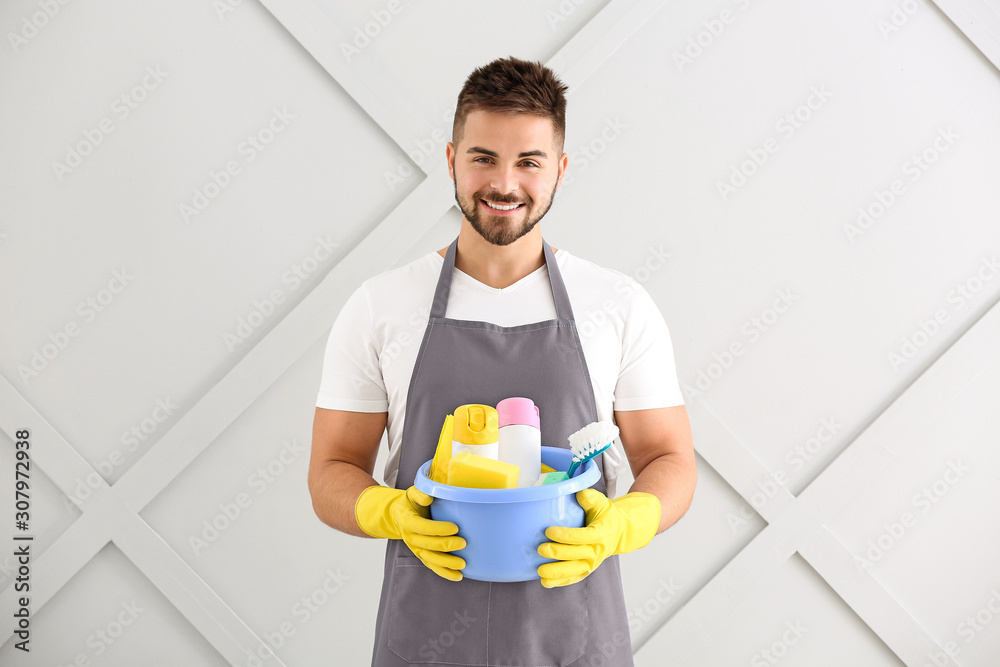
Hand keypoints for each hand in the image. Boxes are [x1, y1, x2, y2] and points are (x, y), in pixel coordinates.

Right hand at [355, 485, 466, 580]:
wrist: (400, 516)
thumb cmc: (411, 502)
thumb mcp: (412, 493)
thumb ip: (420, 493)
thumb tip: (430, 496)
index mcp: (408, 521)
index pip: (423, 527)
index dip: (438, 529)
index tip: (455, 527)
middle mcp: (410, 537)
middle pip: (428, 545)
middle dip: (446, 546)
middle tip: (464, 543)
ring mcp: (415, 549)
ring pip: (430, 559)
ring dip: (446, 564)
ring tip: (462, 564)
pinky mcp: (421, 556)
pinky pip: (432, 566)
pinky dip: (444, 573)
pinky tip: (458, 576)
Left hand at [537, 489, 660, 587]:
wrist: (618, 532)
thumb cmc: (606, 516)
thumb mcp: (601, 503)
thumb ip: (591, 498)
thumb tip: (579, 493)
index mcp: (600, 534)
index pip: (581, 536)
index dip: (565, 535)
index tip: (548, 531)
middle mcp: (597, 551)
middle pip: (576, 555)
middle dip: (557, 553)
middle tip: (540, 549)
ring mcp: (592, 563)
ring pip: (574, 571)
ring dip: (557, 573)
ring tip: (541, 572)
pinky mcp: (587, 570)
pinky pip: (574, 578)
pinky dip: (561, 582)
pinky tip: (546, 582)